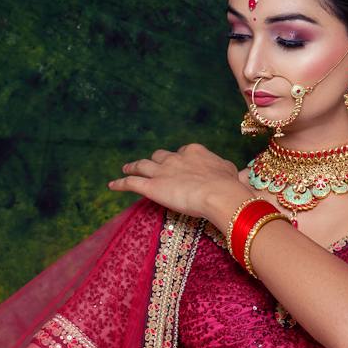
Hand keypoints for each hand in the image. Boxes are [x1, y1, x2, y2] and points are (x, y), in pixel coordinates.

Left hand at [108, 142, 253, 224]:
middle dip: (156, 161)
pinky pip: (131, 183)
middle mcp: (176, 158)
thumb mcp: (232, 173)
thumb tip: (235, 174)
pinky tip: (112, 185)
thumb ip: (227, 171)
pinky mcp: (152, 187)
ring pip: (142, 165)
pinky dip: (120, 183)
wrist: (220, 195)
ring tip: (127, 167)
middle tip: (151, 165)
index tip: (179, 166)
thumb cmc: (230, 186)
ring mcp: (162, 172)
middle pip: (160, 156)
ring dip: (133, 166)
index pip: (183, 153)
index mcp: (195, 152)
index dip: (179, 160)